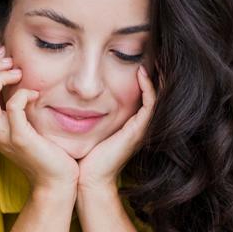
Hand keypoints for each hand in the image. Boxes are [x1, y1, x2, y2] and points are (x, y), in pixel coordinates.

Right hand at [0, 46, 78, 192]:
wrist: (55, 180)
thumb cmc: (44, 149)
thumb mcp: (25, 122)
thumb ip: (17, 102)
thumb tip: (18, 72)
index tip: (6, 55)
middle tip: (12, 61)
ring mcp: (2, 136)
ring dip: (0, 77)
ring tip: (20, 73)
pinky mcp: (20, 139)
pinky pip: (12, 108)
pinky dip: (22, 94)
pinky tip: (35, 94)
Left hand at [77, 65, 155, 192]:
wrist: (88, 179)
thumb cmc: (84, 156)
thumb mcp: (89, 127)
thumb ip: (89, 112)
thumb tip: (75, 94)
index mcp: (131, 124)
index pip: (145, 95)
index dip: (146, 77)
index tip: (141, 58)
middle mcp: (139, 126)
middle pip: (155, 94)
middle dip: (156, 73)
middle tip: (155, 52)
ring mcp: (141, 129)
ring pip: (157, 97)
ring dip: (157, 77)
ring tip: (156, 58)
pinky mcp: (138, 131)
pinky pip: (150, 105)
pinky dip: (148, 88)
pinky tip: (141, 73)